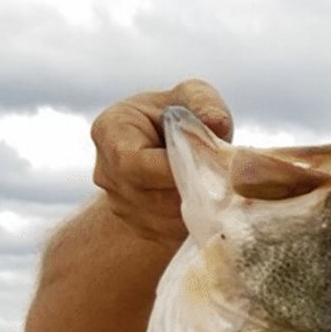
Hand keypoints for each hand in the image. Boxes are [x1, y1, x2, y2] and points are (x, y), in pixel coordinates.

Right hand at [91, 79, 232, 242]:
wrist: (164, 151)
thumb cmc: (178, 117)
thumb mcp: (190, 97)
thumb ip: (203, 102)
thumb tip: (217, 124)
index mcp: (110, 132)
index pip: (133, 163)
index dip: (172, 169)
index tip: (206, 163)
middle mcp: (107, 173)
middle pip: (152, 197)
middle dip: (191, 191)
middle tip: (222, 181)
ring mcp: (121, 205)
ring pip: (166, 220)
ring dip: (197, 209)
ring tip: (216, 188)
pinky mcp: (140, 228)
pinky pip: (172, 234)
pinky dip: (195, 222)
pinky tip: (207, 203)